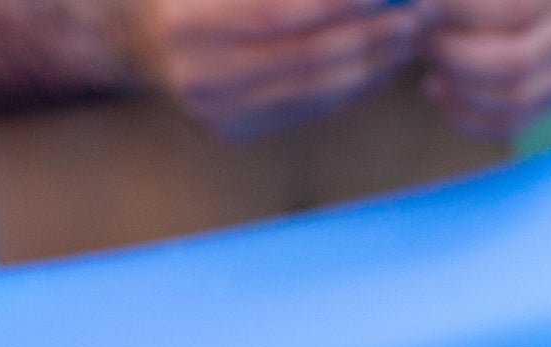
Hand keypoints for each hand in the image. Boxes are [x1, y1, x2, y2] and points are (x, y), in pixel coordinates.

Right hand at [139, 0, 427, 138]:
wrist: (132, 34)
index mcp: (190, 20)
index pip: (284, 9)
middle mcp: (200, 72)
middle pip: (309, 52)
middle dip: (372, 29)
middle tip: (418, 8)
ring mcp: (217, 110)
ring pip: (317, 87)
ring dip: (374, 60)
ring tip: (410, 30)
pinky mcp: (235, 130)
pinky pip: (309, 108)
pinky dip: (353, 84)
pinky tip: (382, 60)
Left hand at [422, 0, 550, 139]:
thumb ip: (462, 1)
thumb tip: (418, 9)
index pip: (514, 10)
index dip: (464, 13)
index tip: (423, 11)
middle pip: (515, 61)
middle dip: (459, 58)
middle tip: (425, 46)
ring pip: (513, 98)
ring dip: (461, 91)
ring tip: (432, 74)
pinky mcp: (550, 104)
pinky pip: (508, 123)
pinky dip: (466, 115)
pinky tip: (440, 96)